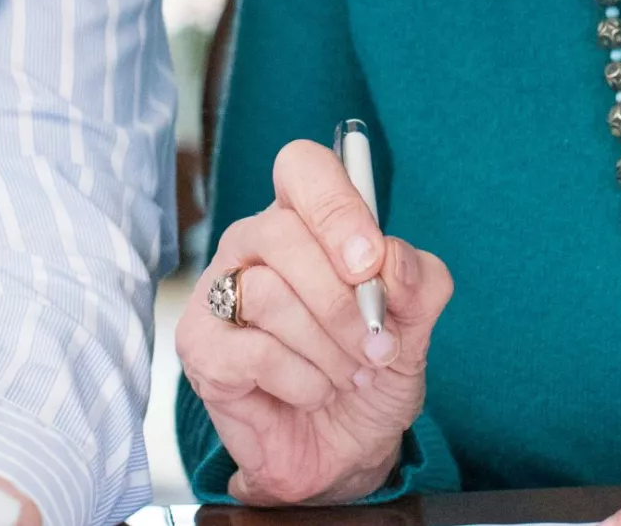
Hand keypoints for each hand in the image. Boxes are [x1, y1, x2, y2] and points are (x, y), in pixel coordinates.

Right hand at [175, 140, 453, 505]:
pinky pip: (252, 350)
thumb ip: (419, 281)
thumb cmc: (369, 372)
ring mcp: (219, 293)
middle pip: (282, 232)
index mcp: (304, 221)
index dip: (336, 207)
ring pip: (268, 293)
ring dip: (327, 347)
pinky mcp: (201, 347)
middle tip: (377, 347)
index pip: (302, 168)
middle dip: (342, 300)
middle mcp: (253, 245)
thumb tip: (391, 259)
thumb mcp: (416, 326)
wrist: (344, 451)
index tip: (369, 262)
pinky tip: (312, 393)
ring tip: (349, 376)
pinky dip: (300, 380)